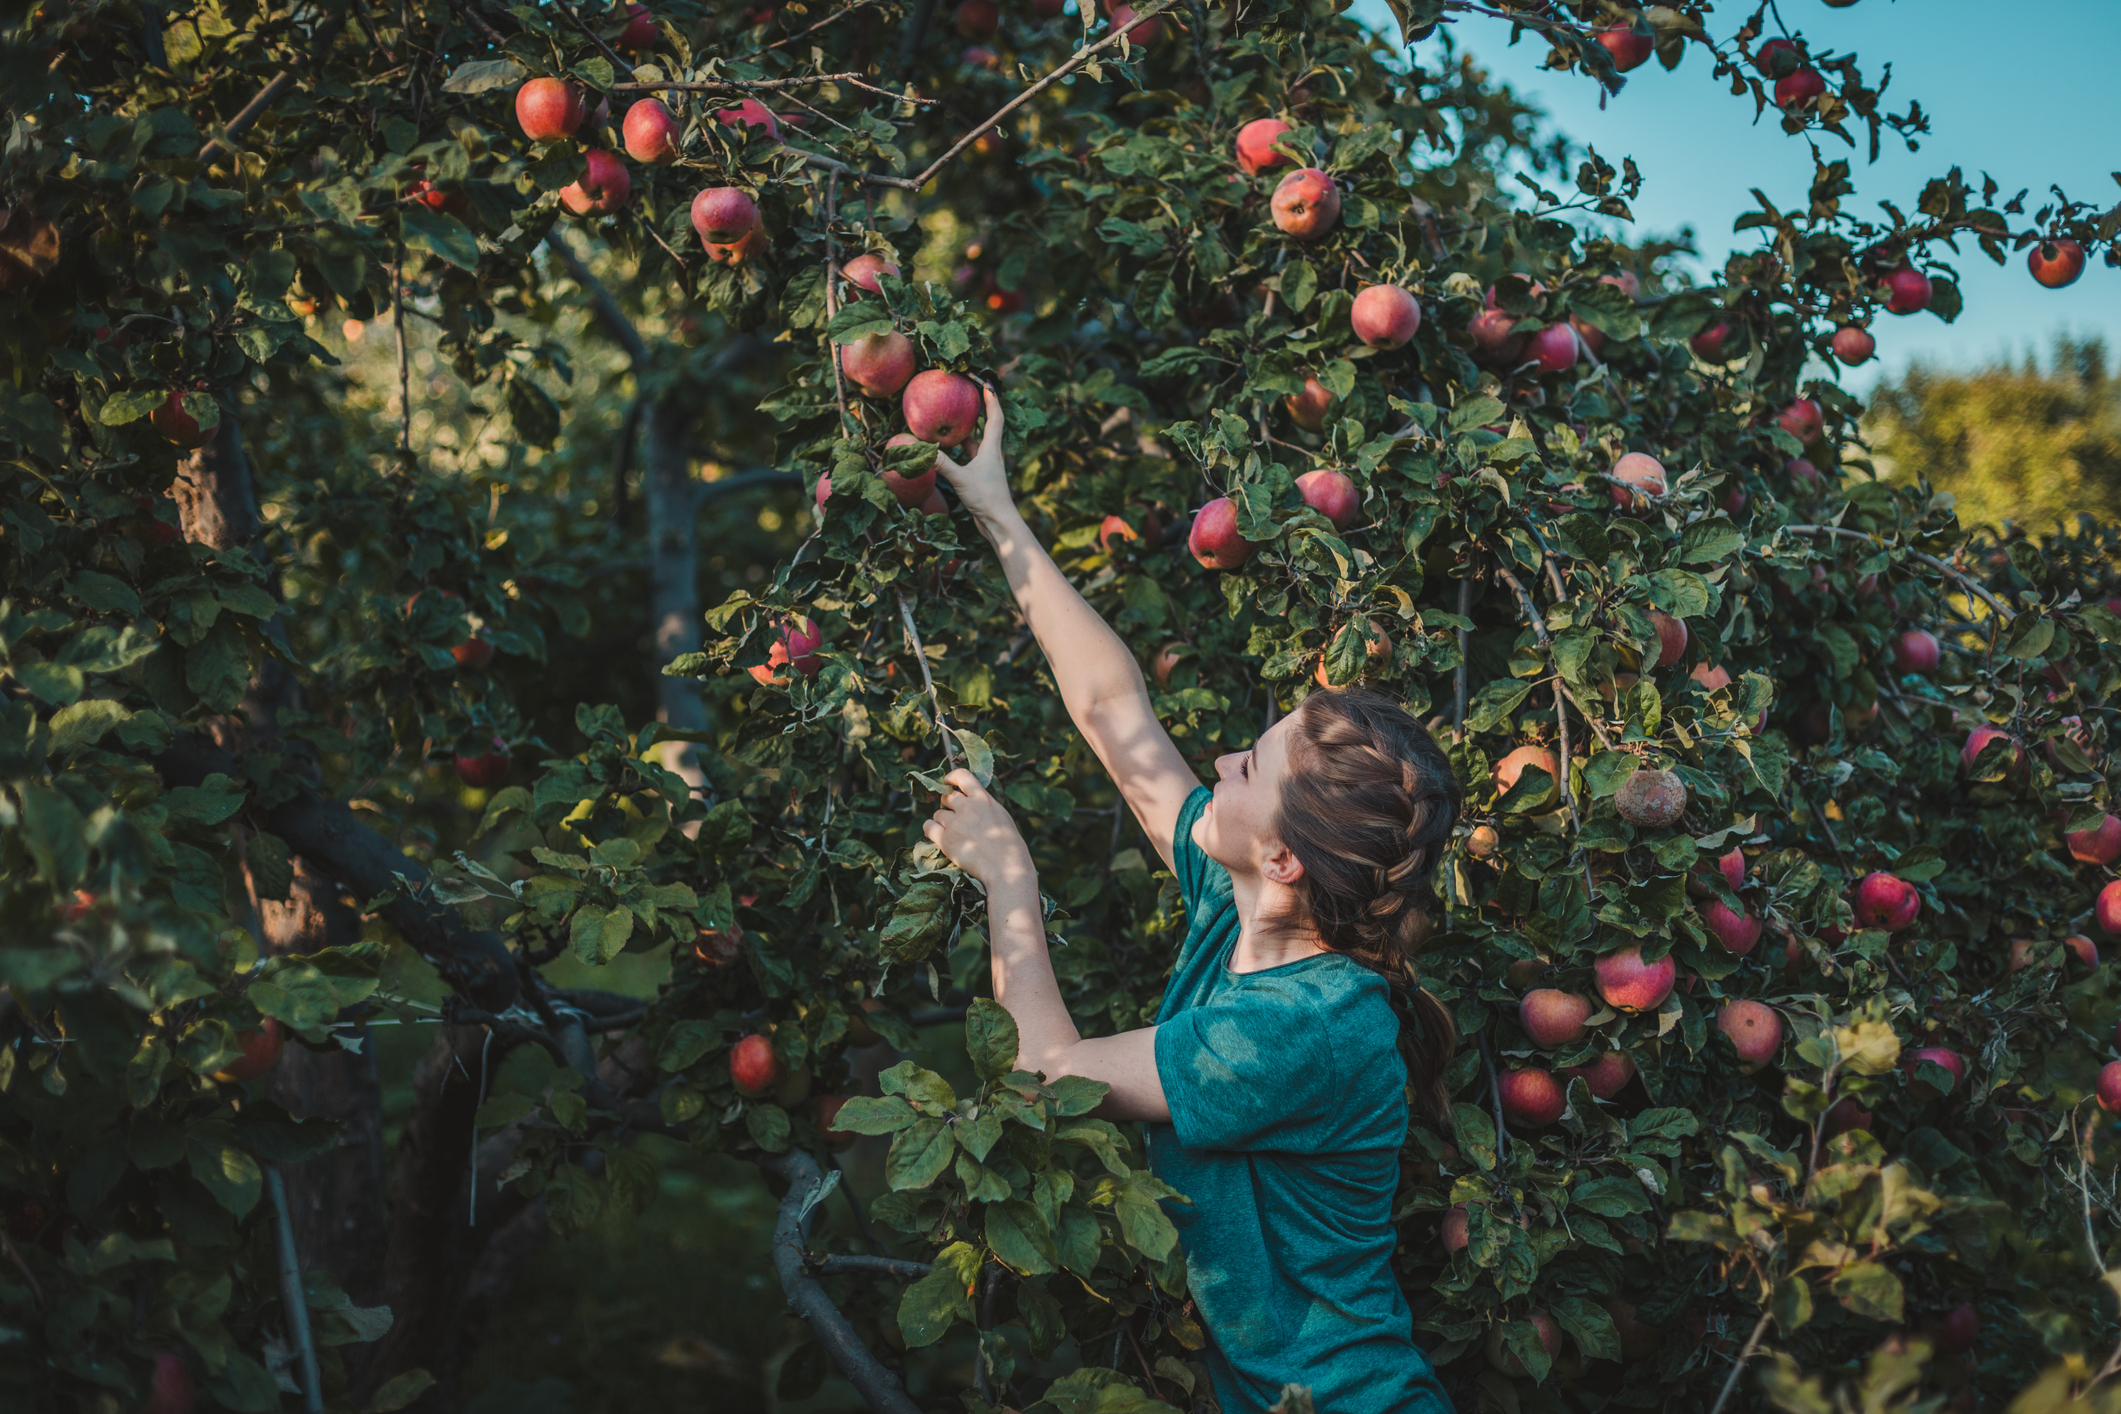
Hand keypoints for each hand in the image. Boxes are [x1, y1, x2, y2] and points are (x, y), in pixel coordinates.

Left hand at [922, 768, 1034, 889]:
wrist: (1006, 868)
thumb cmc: (1009, 846)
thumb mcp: (1001, 816)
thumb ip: (985, 805)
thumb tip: (971, 799)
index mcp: (983, 799)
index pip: (962, 776)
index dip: (951, 778)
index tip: (948, 783)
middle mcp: (967, 807)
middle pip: (947, 797)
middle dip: (948, 805)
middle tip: (954, 818)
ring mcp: (955, 823)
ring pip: (938, 814)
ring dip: (942, 821)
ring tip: (954, 834)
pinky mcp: (945, 840)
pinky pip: (928, 827)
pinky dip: (931, 830)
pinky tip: (938, 836)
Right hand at [933, 385, 1010, 522]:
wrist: (999, 523)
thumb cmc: (986, 498)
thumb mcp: (960, 478)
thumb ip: (941, 463)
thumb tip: (920, 449)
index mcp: (991, 449)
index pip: (995, 417)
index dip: (991, 399)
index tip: (985, 384)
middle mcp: (991, 455)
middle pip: (986, 427)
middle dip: (977, 412)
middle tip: (964, 398)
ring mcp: (987, 467)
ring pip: (975, 444)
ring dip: (965, 433)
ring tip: (950, 421)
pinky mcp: (981, 478)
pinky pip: (970, 458)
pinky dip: (960, 452)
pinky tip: (947, 452)